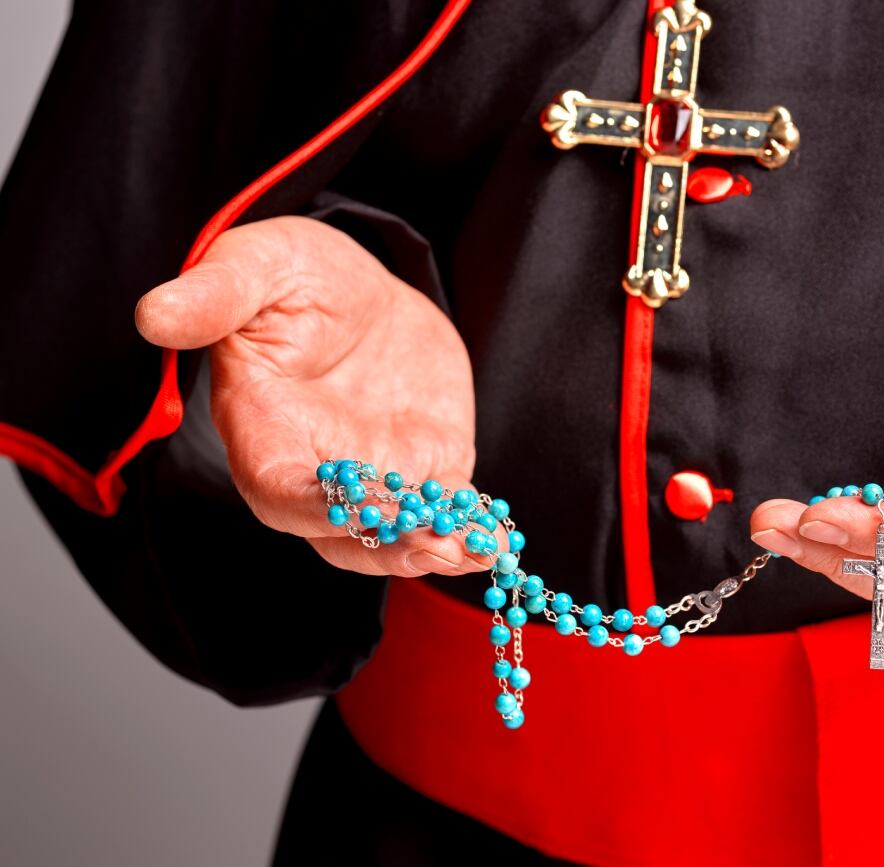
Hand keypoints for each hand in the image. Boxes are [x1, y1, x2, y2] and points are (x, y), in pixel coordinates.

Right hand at [136, 216, 488, 576]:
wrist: (362, 289)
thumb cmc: (294, 276)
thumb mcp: (256, 266)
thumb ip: (214, 295)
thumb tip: (154, 314)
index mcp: (262, 429)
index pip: (276, 485)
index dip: (308, 501)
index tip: (346, 499)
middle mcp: (315, 469)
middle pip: (338, 531)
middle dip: (383, 543)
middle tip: (429, 546)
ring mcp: (373, 476)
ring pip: (391, 536)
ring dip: (429, 551)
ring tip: (471, 551)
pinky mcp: (424, 469)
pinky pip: (445, 511)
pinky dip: (469, 528)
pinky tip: (496, 540)